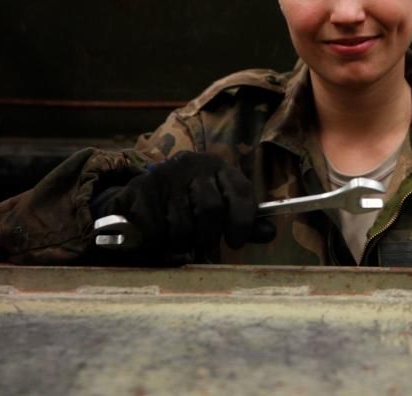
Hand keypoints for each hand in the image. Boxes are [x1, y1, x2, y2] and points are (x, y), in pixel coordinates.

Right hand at [106, 151, 274, 257]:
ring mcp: (166, 175)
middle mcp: (194, 165)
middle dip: (209, 236)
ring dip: (183, 242)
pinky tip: (160, 237)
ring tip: (182, 243)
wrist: (146, 191)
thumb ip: (245, 222)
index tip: (236, 242)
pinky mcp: (141, 188)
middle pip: (211, 208)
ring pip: (182, 222)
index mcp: (219, 167)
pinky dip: (160, 241)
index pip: (240, 192)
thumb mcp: (222, 207)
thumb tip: (270, 233)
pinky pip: (155, 227)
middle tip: (205, 247)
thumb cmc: (192, 202)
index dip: (243, 221)